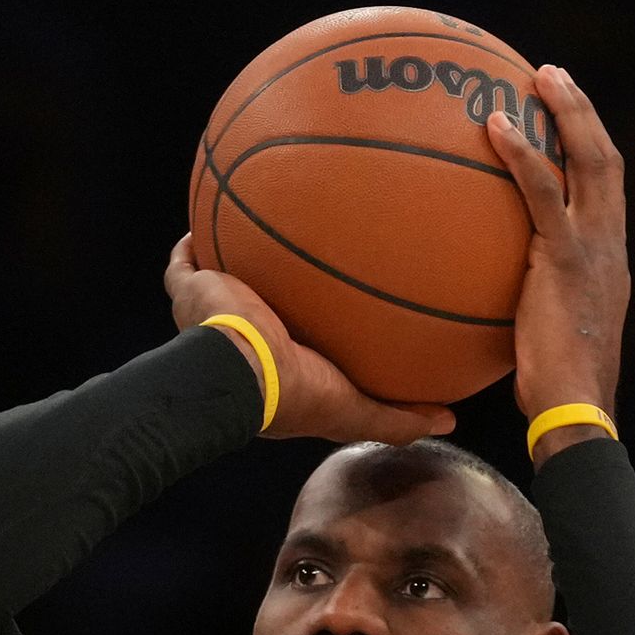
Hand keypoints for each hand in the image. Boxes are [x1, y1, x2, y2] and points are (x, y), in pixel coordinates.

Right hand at [158, 238, 451, 445]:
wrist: (238, 369)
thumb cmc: (293, 394)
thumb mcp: (354, 412)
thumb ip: (397, 418)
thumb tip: (450, 419)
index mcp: (277, 369)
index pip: (297, 347)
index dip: (314, 332)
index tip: (338, 312)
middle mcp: (243, 341)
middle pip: (259, 309)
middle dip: (276, 290)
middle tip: (302, 265)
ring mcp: (212, 315)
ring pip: (220, 281)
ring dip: (237, 261)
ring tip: (261, 234)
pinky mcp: (190, 291)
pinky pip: (184, 261)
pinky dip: (194, 241)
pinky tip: (213, 215)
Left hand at [484, 67, 626, 450]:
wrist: (575, 412)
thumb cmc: (555, 392)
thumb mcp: (545, 337)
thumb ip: (529, 305)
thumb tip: (488, 300)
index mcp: (610, 263)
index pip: (608, 192)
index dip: (591, 148)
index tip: (567, 117)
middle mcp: (611, 248)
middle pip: (607, 161)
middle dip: (583, 113)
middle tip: (553, 77)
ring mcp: (594, 250)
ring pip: (590, 162)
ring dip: (566, 112)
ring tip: (537, 78)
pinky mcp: (566, 259)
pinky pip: (544, 193)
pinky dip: (523, 155)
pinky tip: (494, 127)